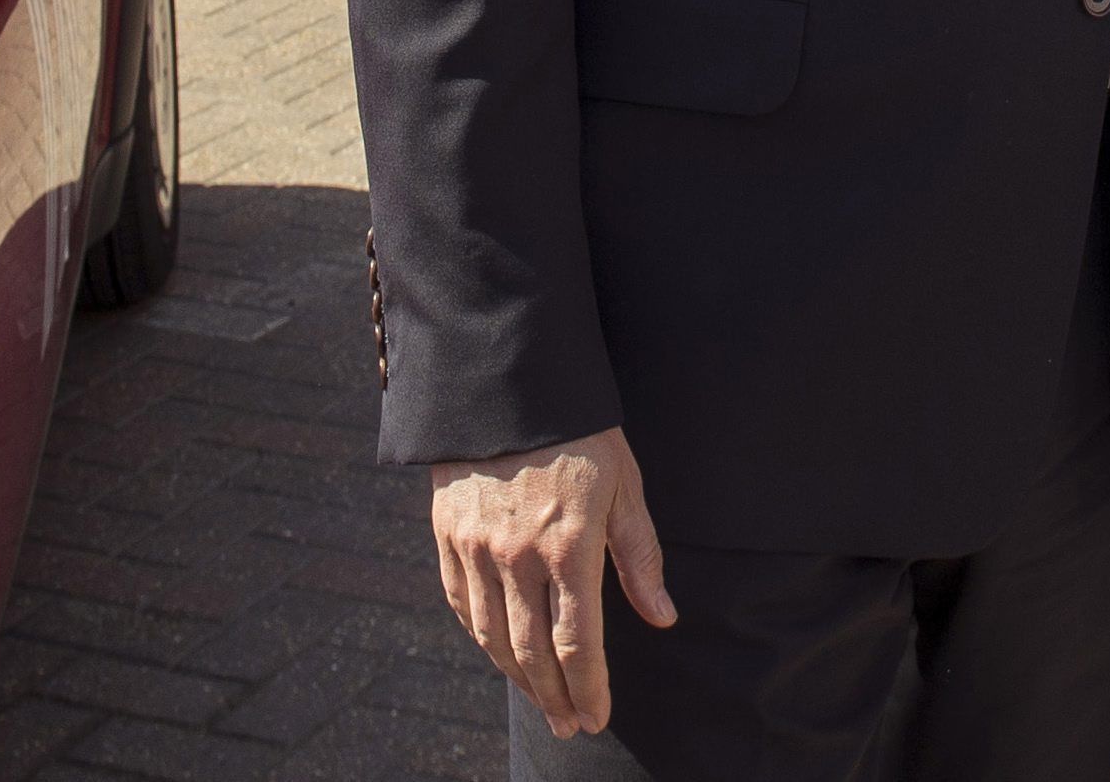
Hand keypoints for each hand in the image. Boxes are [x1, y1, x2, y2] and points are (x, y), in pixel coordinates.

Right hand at [430, 426, 678, 740]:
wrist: (507, 384)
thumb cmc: (581, 433)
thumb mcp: (624, 485)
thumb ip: (639, 556)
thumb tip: (662, 617)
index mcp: (568, 545)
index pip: (578, 642)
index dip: (590, 688)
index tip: (599, 718)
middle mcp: (517, 556)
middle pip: (532, 652)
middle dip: (555, 698)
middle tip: (572, 726)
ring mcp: (475, 549)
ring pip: (491, 637)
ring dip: (518, 678)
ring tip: (543, 702)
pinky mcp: (447, 536)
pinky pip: (460, 605)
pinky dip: (480, 638)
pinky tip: (500, 654)